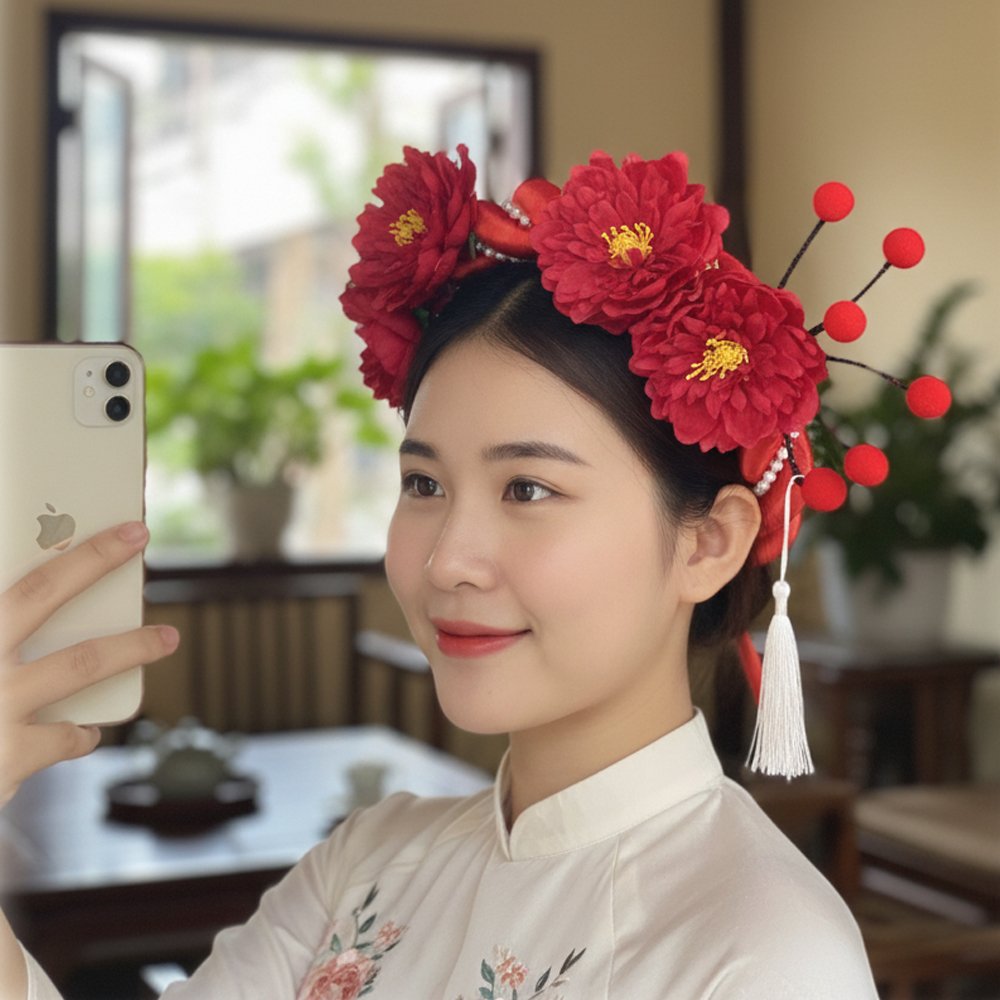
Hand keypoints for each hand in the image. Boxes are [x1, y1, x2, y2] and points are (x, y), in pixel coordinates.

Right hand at [0, 522, 179, 806]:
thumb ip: (9, 623)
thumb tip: (31, 605)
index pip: (18, 580)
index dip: (60, 548)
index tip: (99, 522)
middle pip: (41, 594)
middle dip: (94, 559)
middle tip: (137, 536)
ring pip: (81, 662)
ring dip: (132, 646)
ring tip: (165, 638)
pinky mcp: (10, 755)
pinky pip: (66, 735)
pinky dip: (80, 732)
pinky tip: (85, 730)